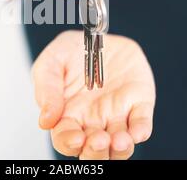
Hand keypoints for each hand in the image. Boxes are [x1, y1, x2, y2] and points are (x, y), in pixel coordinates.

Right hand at [32, 31, 155, 159]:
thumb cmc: (71, 51)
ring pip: (120, 145)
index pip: (66, 139)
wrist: (98, 32)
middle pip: (94, 151)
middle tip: (98, 140)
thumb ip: (46, 89)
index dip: (69, 143)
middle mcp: (92, 121)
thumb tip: (45, 120)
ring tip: (119, 140)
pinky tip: (136, 131)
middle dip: (96, 153)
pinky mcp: (138, 103)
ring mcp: (116, 114)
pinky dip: (140, 131)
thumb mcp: (51, 62)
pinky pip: (141, 124)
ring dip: (121, 149)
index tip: (75, 137)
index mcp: (68, 114)